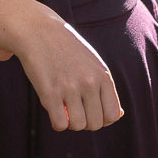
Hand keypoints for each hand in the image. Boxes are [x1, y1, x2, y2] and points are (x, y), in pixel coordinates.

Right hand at [0, 2, 125, 132]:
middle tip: (75, 109)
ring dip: (70, 122)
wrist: (38, 31)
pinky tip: (53, 108)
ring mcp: (70, 88)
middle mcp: (89, 82)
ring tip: (64, 108)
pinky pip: (60, 124)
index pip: (112, 115)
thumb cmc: (67, 50)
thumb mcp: (93, 65)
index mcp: (103, 76)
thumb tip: (119, 116)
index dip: (101, 119)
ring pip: (78, 126)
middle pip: (95, 124)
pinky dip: (57, 122)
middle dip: (85, 122)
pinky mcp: (49, 92)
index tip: (90, 111)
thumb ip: (106, 90)